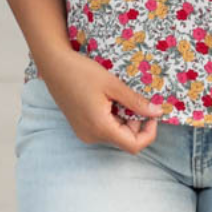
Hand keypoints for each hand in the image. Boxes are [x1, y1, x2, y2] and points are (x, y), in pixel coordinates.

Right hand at [40, 49, 163, 154]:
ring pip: (115, 134)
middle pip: (125, 140)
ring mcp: (84, 133)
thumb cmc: (81, 72)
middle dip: (136, 123)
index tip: (152, 115)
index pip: (134, 145)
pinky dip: (113, 118)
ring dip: (125, 120)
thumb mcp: (113, 85)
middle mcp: (92, 136)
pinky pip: (104, 129)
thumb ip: (136, 102)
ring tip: (120, 97)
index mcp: (100, 128)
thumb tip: (157, 112)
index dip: (149, 133)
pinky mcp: (81, 127)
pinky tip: (110, 100)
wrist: (54, 65)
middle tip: (136, 100)